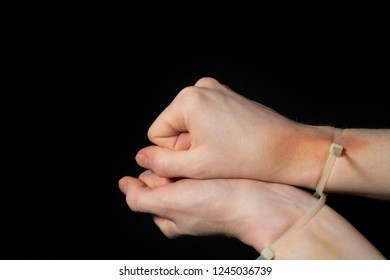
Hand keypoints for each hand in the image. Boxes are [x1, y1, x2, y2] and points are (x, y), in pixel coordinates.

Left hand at [119, 170, 385, 258]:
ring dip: (178, 160)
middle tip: (177, 158)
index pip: (145, 192)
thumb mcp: (173, 203)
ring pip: (177, 172)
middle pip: (161, 181)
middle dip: (164, 167)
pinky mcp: (215, 185)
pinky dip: (193, 160)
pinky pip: (195, 169)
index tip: (161, 165)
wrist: (265, 202)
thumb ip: (143, 198)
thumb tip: (125, 186)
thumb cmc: (219, 204)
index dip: (149, 175)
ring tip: (189, 151)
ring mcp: (200, 198)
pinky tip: (200, 151)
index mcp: (170, 220)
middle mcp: (183, 211)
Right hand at [135, 77, 334, 188]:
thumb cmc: (246, 159)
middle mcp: (199, 87)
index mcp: (188, 100)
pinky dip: (211, 133)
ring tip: (223, 152)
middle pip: (172, 127)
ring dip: (199, 142)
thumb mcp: (196, 167)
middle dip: (187, 147)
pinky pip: (205, 118)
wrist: (289, 149)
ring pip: (189, 124)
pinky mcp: (227, 96)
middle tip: (213, 159)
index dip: (173, 154)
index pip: (157, 134)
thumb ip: (161, 163)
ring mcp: (216, 89)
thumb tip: (142, 157)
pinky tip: (230, 144)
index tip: (198, 161)